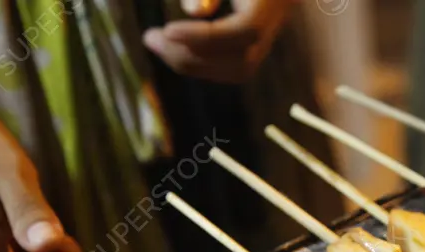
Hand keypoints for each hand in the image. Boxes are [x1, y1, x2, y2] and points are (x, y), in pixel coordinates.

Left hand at [143, 0, 296, 83]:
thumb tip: (194, 11)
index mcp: (271, 2)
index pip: (242, 32)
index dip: (204, 36)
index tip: (168, 30)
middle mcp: (274, 26)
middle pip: (240, 60)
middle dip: (193, 55)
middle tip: (150, 37)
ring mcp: (266, 40)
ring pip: (237, 71)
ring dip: (194, 64)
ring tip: (156, 42)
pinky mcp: (255, 48)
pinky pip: (232, 69)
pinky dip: (201, 64)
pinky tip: (173, 48)